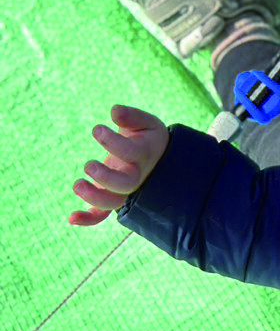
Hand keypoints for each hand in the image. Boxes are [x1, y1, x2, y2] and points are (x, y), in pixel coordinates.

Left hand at [68, 106, 168, 226]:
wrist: (157, 158)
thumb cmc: (147, 137)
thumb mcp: (145, 123)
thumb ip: (131, 116)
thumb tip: (114, 110)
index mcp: (144, 154)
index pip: (130, 151)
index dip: (111, 141)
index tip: (96, 129)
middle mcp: (136, 175)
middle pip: (125, 184)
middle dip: (105, 178)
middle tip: (88, 164)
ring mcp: (124, 190)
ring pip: (113, 203)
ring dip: (94, 198)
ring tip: (77, 184)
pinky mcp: (112, 198)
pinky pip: (102, 215)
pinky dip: (88, 219)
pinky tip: (71, 218)